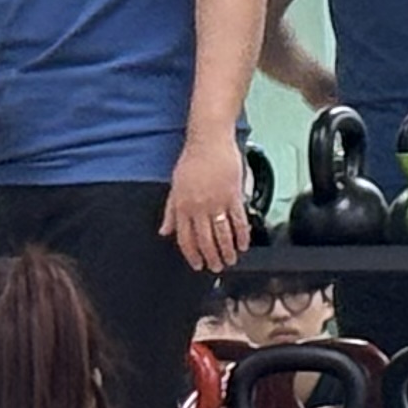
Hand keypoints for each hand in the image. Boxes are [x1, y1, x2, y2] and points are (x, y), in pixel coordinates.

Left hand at [163, 132, 255, 275]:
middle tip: (217, 267)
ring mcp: (217, 202)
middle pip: (205, 240)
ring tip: (230, 260)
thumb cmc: (192, 160)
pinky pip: (239, 221)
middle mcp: (199, 207)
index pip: (185, 238)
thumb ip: (170, 211)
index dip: (192, 254)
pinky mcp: (233, 196)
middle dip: (211, 257)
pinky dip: (242, 235)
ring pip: (223, 235)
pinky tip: (243, 244)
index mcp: (182, 206)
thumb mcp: (175, 186)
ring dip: (227, 251)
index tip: (197, 264)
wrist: (209, 140)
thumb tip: (164, 230)